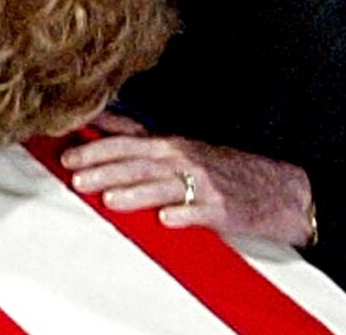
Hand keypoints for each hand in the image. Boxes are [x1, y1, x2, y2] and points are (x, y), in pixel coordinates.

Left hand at [62, 112, 314, 246]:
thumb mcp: (181, 148)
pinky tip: (164, 220)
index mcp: (172, 146)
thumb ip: (139, 139)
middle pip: (138, 164)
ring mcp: (204, 185)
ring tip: (108, 201)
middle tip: (76, 177)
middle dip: (105, 170)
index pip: (126, 143)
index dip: (96, 148)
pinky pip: (200, 213)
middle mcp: (185, 160)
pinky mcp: (223, 210)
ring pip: (163, 187)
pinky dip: (182, 215)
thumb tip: (98, 125)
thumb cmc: (223, 169)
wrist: (279, 190)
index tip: (67, 154)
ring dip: (134, 193)